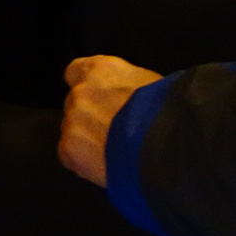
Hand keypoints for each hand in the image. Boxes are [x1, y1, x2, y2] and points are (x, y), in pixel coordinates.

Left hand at [58, 55, 163, 186]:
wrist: (163, 145)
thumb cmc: (166, 113)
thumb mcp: (150, 84)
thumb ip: (127, 87)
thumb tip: (128, 97)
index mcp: (100, 69)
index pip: (75, 72)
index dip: (88, 89)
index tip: (99, 100)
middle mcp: (81, 92)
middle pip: (75, 105)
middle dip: (90, 118)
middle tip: (113, 132)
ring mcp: (72, 121)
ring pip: (73, 131)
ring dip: (88, 141)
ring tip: (114, 154)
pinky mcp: (69, 150)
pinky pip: (71, 157)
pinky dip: (85, 163)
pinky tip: (107, 167)